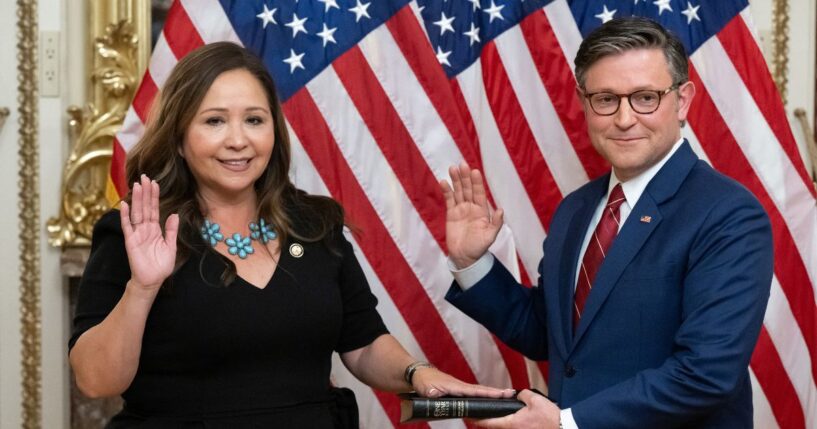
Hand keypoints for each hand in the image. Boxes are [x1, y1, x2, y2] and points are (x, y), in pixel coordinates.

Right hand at [120, 174, 178, 291]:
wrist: (152, 280)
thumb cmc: (160, 265)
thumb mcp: (171, 246)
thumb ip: (171, 230)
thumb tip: (175, 214)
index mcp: (155, 229)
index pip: (154, 209)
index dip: (154, 196)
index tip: (154, 183)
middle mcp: (145, 229)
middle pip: (145, 207)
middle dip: (145, 193)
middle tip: (145, 177)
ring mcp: (137, 234)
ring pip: (136, 213)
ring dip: (136, 199)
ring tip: (137, 185)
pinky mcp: (130, 241)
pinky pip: (127, 226)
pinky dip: (125, 215)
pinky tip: (124, 204)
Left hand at [411, 366, 514, 398]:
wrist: (417, 374)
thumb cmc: (422, 380)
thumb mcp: (425, 387)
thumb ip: (431, 392)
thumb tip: (436, 394)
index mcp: (455, 386)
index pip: (475, 390)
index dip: (489, 393)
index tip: (502, 393)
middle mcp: (460, 386)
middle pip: (481, 390)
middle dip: (496, 392)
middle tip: (511, 394)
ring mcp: (459, 388)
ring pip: (478, 392)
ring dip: (491, 394)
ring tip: (505, 397)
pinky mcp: (456, 391)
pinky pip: (472, 394)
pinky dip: (481, 395)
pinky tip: (487, 400)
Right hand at [440, 163, 503, 268]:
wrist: (464, 257)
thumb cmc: (479, 248)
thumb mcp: (490, 237)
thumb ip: (496, 224)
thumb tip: (501, 210)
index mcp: (482, 211)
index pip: (479, 193)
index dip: (477, 182)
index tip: (474, 171)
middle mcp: (471, 207)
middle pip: (468, 189)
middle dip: (465, 177)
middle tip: (461, 164)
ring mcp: (461, 209)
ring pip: (458, 191)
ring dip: (455, 180)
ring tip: (452, 168)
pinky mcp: (451, 214)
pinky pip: (449, 200)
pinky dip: (446, 191)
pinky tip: (443, 182)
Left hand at [470, 389, 559, 428]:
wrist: (564, 428)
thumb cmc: (550, 418)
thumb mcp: (535, 399)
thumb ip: (522, 395)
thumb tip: (518, 395)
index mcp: (511, 423)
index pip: (488, 422)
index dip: (476, 419)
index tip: (468, 416)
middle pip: (496, 427)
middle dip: (488, 420)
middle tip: (480, 413)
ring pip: (505, 428)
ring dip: (500, 422)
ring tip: (495, 415)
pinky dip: (510, 424)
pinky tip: (514, 419)